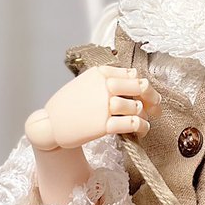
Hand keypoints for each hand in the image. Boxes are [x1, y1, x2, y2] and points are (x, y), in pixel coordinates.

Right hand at [25, 66, 161, 150]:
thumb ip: (106, 78)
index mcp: (100, 73)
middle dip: (152, 98)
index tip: (148, 96)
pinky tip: (142, 131)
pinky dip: (142, 127)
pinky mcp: (103, 124)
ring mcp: (104, 105)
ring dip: (145, 115)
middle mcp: (103, 86)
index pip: (131, 75)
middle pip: (140, 87)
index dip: (143, 85)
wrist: (48, 124)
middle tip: (156, 107)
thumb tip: (134, 78)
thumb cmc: (66, 105)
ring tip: (144, 122)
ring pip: (137, 106)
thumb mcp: (84, 83)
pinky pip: (132, 124)